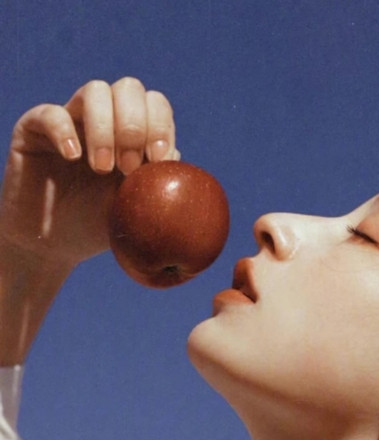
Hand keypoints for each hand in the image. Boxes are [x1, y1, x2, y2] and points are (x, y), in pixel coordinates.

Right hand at [0, 77, 178, 268]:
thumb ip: (158, 182)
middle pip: (129, 89)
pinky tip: (73, 158)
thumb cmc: (101, 225)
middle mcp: (105, 120)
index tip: (157, 159)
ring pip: (96, 90)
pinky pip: (51, 112)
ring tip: (101, 169)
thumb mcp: (138, 208)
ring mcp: (71, 120)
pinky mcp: (35, 129)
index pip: (155, 104)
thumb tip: (175, 155)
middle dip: (134, 126)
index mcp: (135, 135)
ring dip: (105, 129)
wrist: (56, 244)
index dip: (160, 125)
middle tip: (127, 167)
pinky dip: (65, 131)